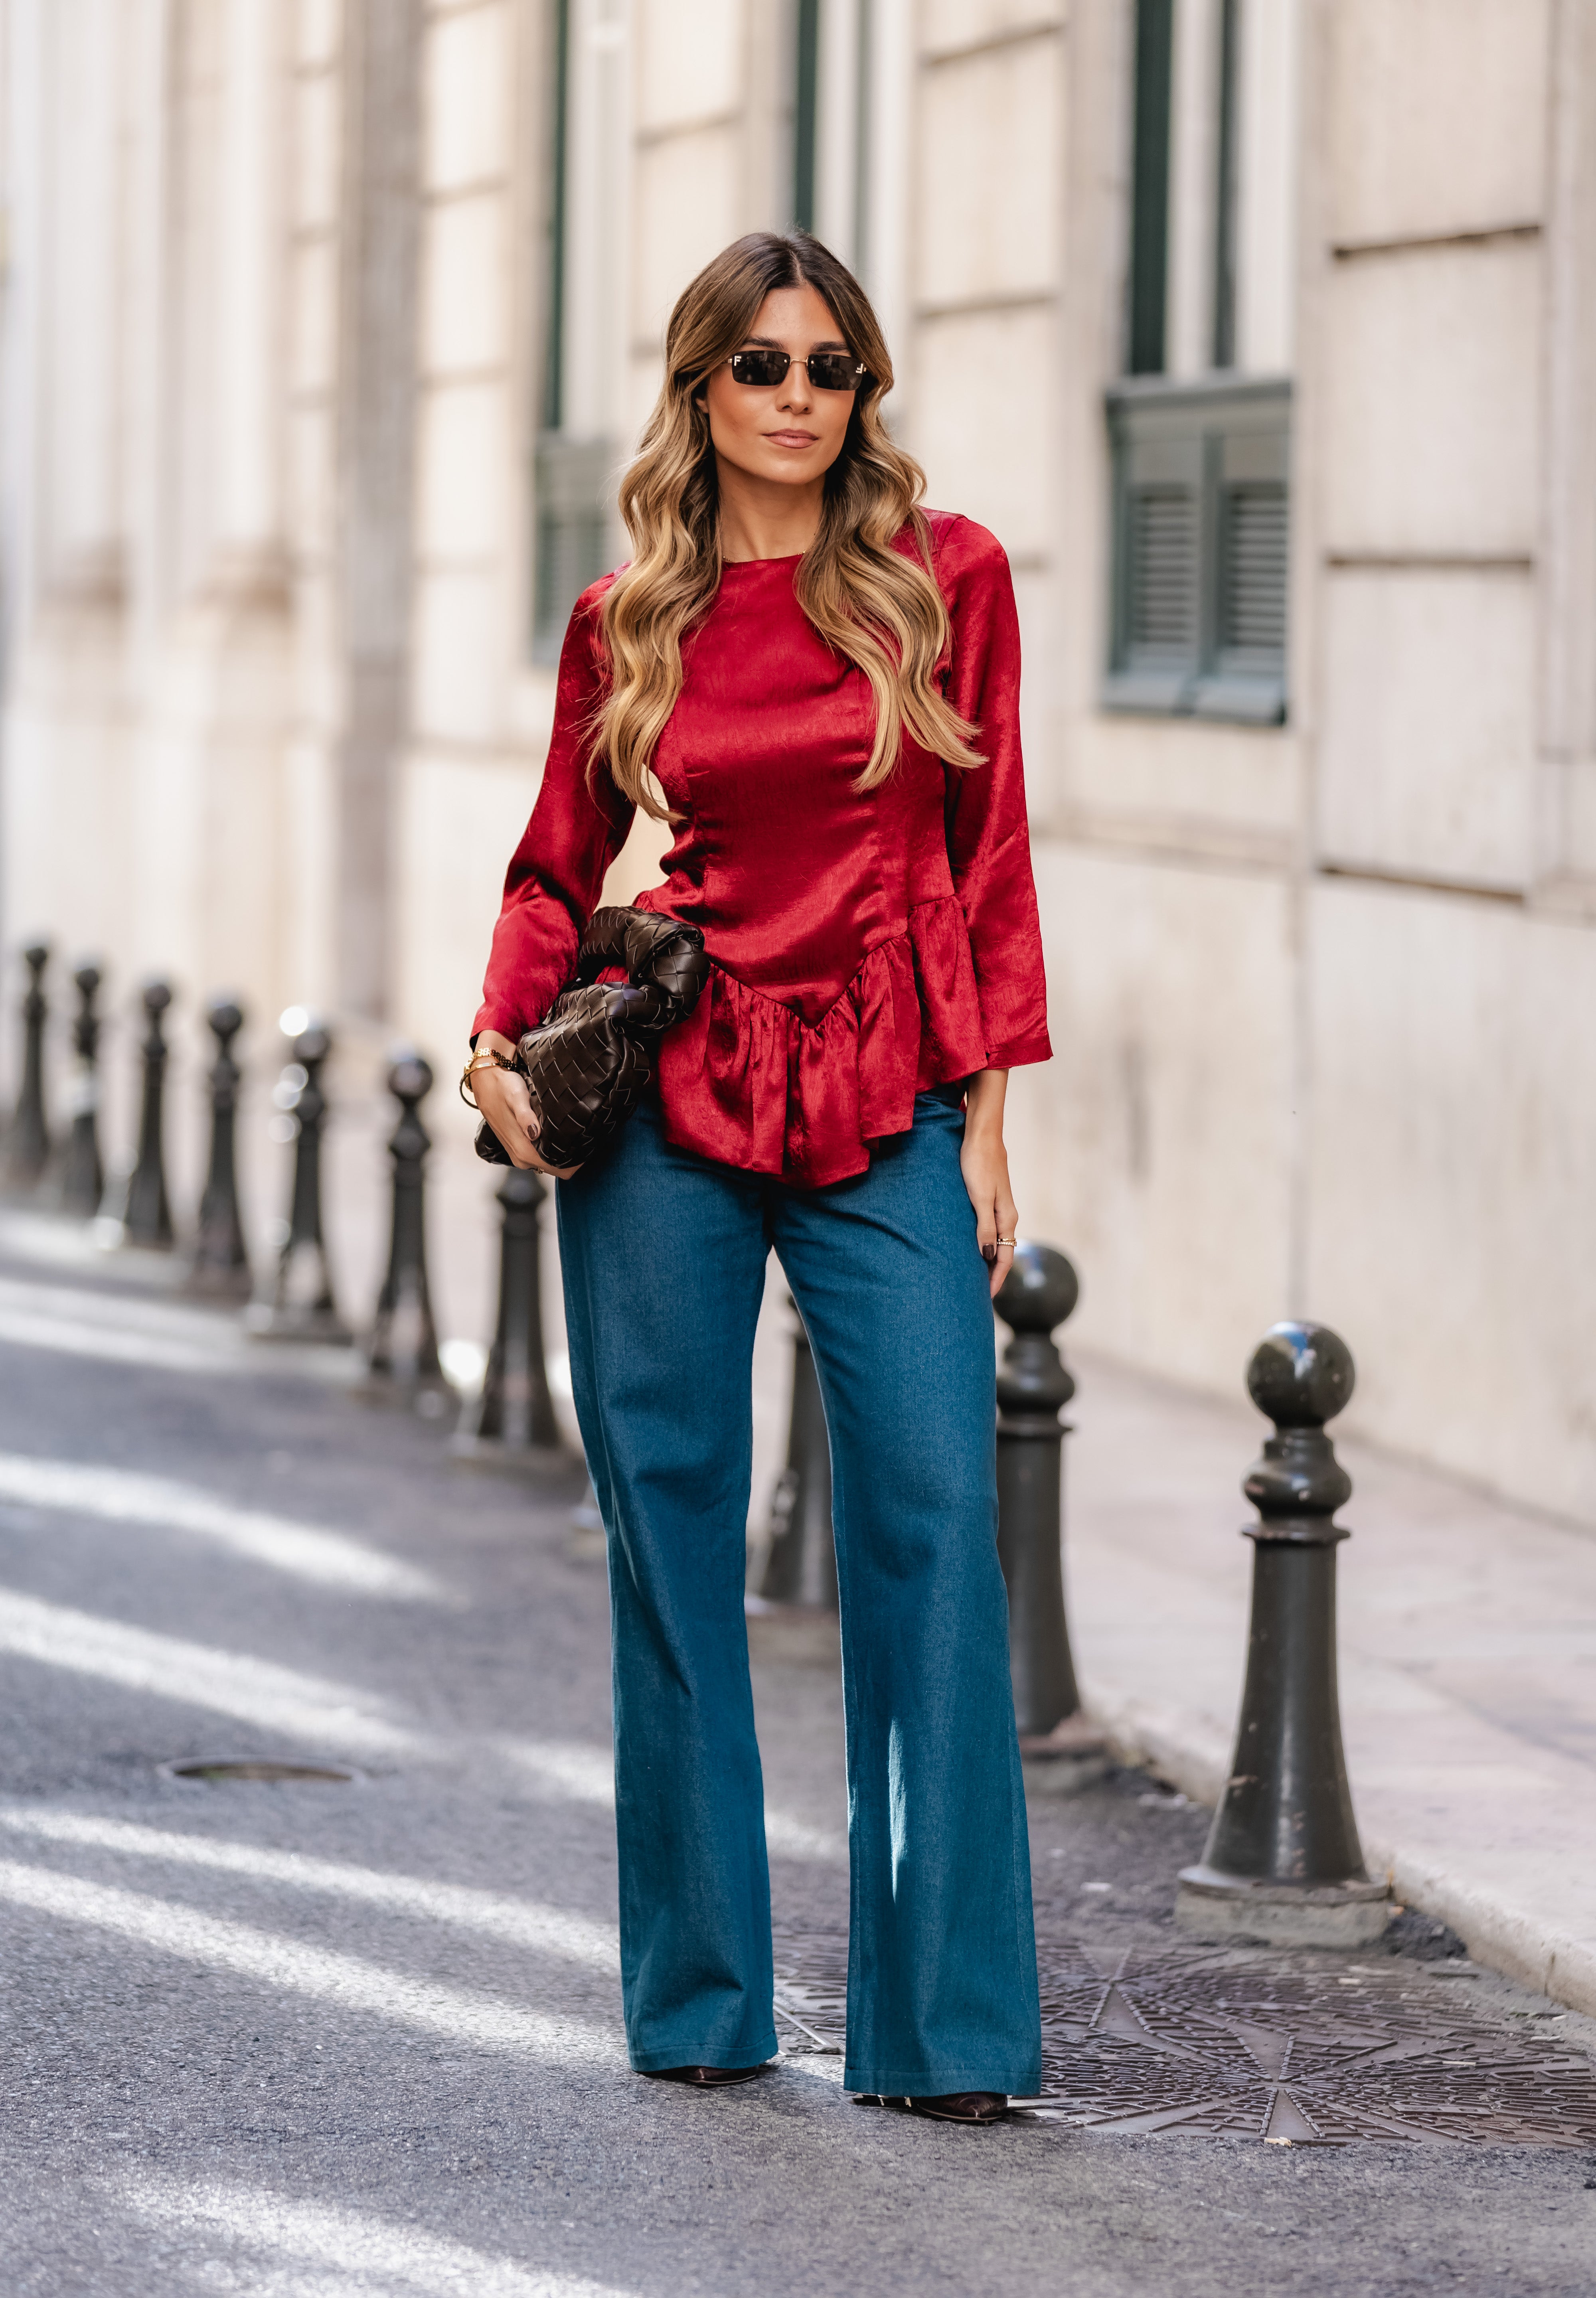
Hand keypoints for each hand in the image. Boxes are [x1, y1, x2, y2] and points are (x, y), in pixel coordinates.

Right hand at [470, 1036, 580, 1178]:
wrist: (486, 1082)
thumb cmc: (504, 1086)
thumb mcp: (516, 1097)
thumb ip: (525, 1117)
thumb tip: (534, 1133)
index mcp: (524, 1151)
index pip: (560, 1170)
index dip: (577, 1163)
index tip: (589, 1147)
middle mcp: (521, 1159)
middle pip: (556, 1169)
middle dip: (572, 1158)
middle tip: (585, 1137)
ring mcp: (519, 1156)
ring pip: (549, 1164)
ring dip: (562, 1153)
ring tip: (574, 1134)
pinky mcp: (518, 1149)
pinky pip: (541, 1157)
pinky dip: (551, 1150)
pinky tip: (558, 1134)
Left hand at [960, 1068, 1016, 1299]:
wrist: (981, 1134)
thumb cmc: (977, 1163)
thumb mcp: (979, 1197)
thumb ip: (983, 1226)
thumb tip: (986, 1256)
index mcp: (1006, 1218)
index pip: (1004, 1257)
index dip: (995, 1280)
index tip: (986, 1300)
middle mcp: (1006, 1215)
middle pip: (1002, 1252)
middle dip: (993, 1275)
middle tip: (978, 1296)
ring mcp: (999, 1206)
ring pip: (996, 1241)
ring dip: (988, 1260)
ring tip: (974, 1277)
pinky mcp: (989, 1198)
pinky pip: (989, 1229)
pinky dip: (984, 1243)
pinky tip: (972, 1247)